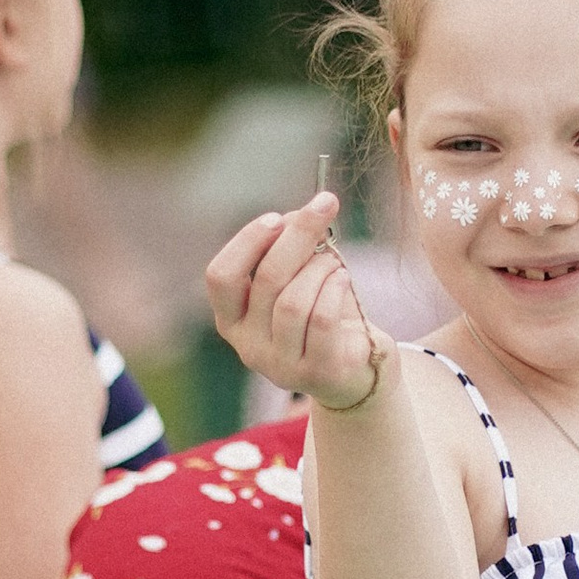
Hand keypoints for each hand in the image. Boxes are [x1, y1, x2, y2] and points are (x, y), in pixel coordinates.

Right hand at [206, 191, 387, 409]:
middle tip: (325, 205)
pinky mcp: (316, 373)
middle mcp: (249, 347)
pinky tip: (344, 280)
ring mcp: (280, 365)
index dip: (247, 242)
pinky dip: (335, 289)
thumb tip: (296, 218)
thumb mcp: (298, 279)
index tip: (277, 218)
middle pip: (266, 280)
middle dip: (298, 234)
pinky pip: (322, 319)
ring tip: (335, 262)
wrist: (357, 371)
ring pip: (293, 301)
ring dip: (321, 267)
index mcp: (233, 321)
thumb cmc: (323, 316)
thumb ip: (289, 251)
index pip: (220, 277)